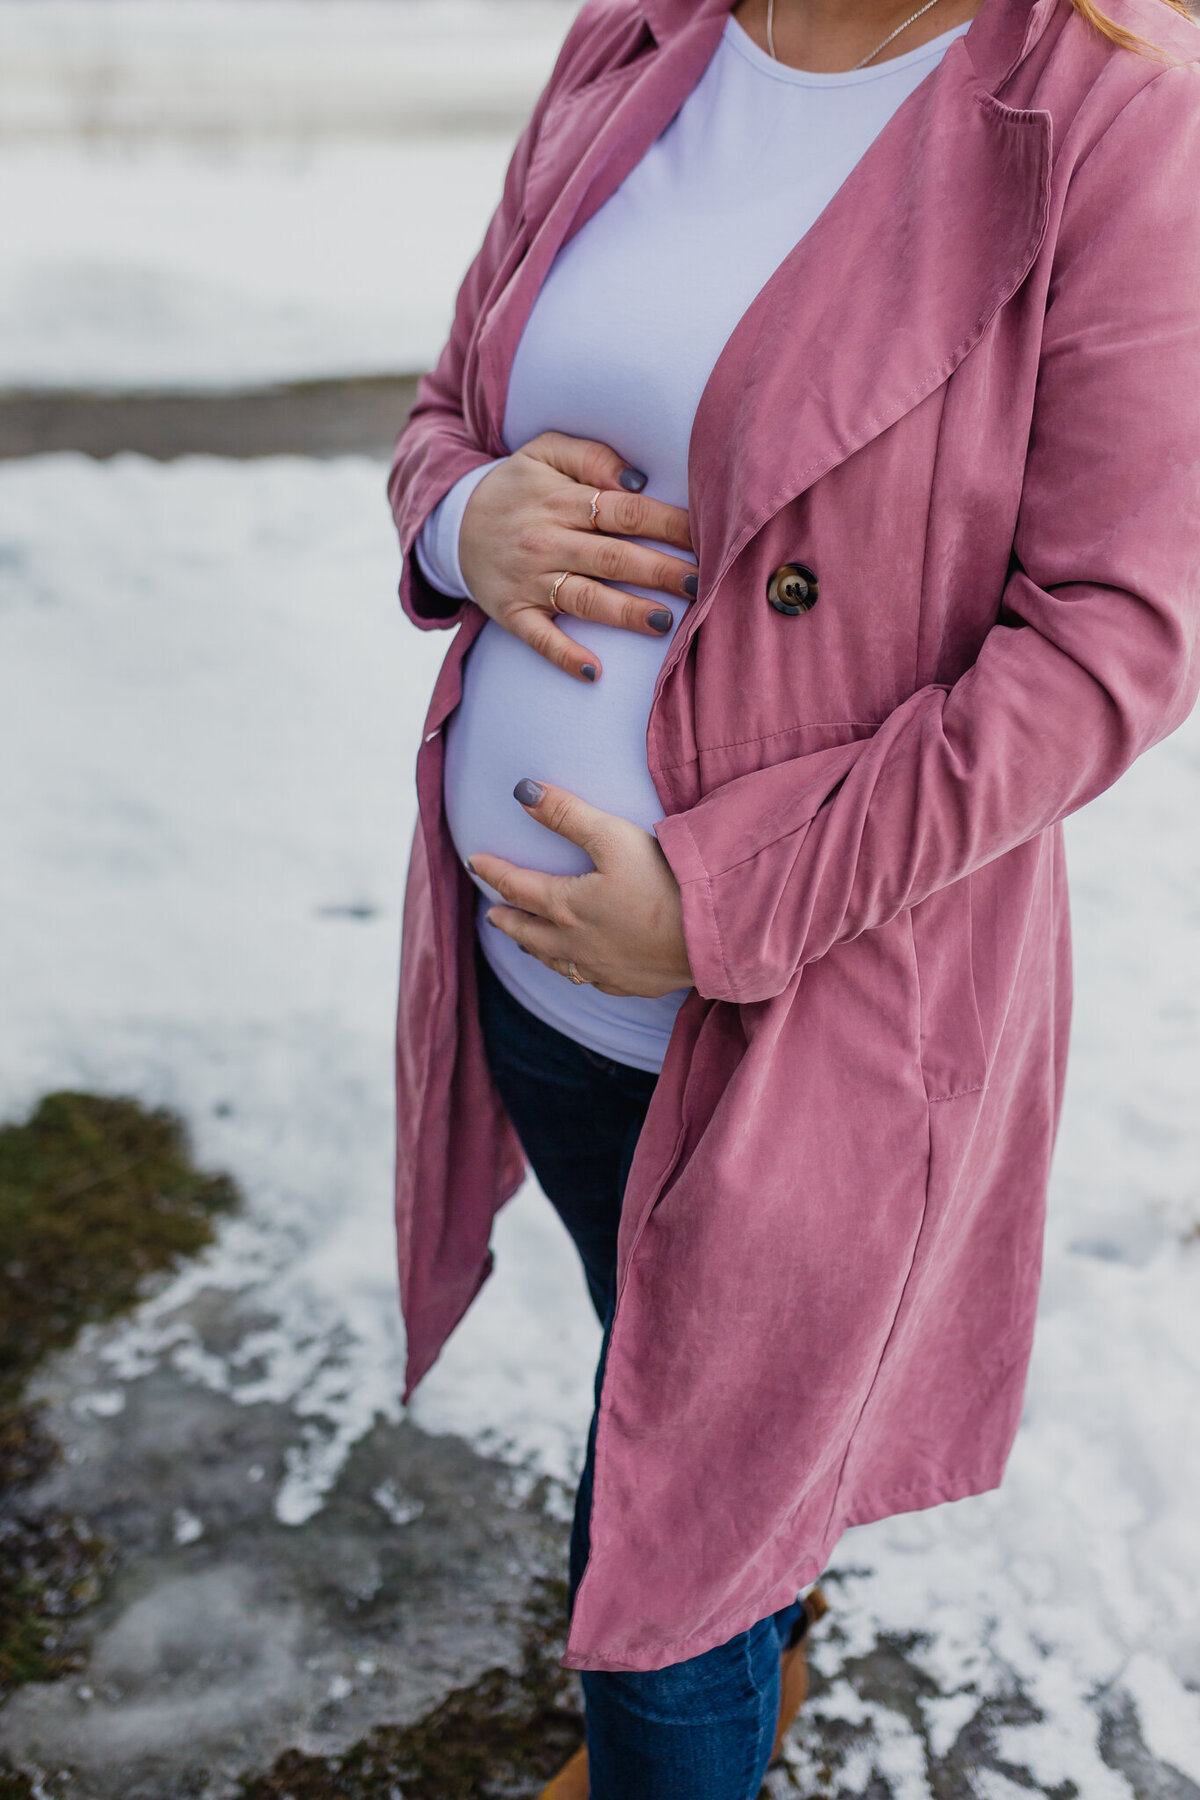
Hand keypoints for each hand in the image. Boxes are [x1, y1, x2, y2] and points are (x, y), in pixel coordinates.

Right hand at [458, 431, 696, 684]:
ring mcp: (529, 580)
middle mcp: (547, 541)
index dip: (669, 525)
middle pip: (614, 557)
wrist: (453, 522)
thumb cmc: (517, 488)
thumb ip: (592, 457)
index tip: (708, 536)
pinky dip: (565, 656)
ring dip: (626, 612)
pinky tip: (594, 671)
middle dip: (662, 571)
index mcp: (561, 500)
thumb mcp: (544, 452)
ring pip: (585, 598)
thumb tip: (640, 480)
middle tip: (702, 585)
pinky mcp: (512, 613)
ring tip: (666, 621)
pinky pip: (540, 638)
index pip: (626, 511)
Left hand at [468, 780, 693, 998]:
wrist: (711, 935)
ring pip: (554, 960)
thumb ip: (566, 814)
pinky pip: (587, 979)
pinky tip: (577, 967)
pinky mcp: (627, 984)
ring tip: (525, 941)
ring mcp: (600, 969)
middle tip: (491, 913)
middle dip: (507, 918)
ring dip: (534, 947)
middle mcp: (574, 943)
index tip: (476, 862)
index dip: (493, 872)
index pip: (517, 886)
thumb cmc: (664, 881)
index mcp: (566, 906)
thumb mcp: (613, 836)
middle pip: (528, 931)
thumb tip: (524, 792)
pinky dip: (571, 968)